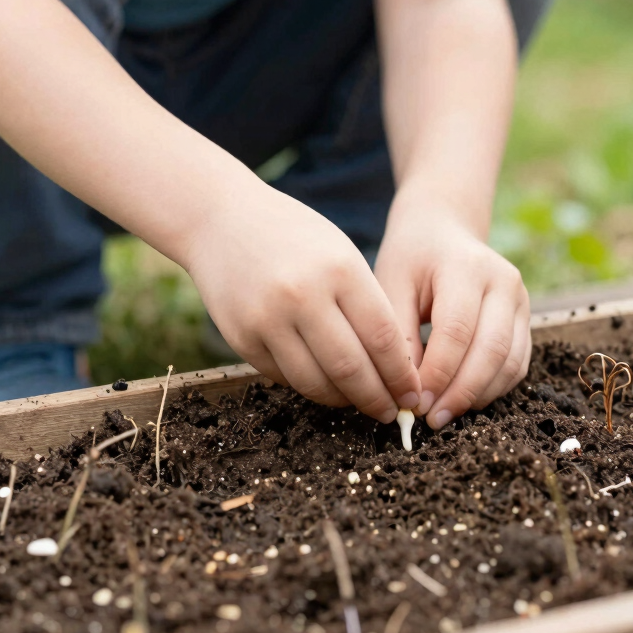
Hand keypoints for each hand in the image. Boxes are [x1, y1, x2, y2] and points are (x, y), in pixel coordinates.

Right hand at [184, 180, 421, 422]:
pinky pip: (284, 377)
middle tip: (390, 412)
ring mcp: (268, 319)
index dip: (401, 375)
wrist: (220, 219)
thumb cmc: (293, 236)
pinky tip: (323, 384)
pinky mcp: (241, 337)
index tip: (412, 394)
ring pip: (316, 383)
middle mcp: (303, 295)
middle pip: (352, 368)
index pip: (382, 338)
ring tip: (358, 402)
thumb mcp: (339, 252)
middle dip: (377, 399)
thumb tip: (394, 365)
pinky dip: (308, 386)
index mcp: (339, 269)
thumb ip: (366, 301)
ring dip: (343, 401)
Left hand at [375, 196, 530, 429]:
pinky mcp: (526, 318)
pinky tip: (463, 399)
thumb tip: (407, 393)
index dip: (438, 373)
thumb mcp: (391, 284)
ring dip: (478, 395)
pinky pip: (517, 364)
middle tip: (431, 419)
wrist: (442, 231)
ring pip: (510, 362)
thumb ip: (398, 334)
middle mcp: (504, 281)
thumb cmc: (410, 259)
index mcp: (467, 266)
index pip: (457, 330)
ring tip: (443, 414)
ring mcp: (522, 299)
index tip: (414, 403)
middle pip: (491, 349)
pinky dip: (492, 388)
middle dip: (460, 391)